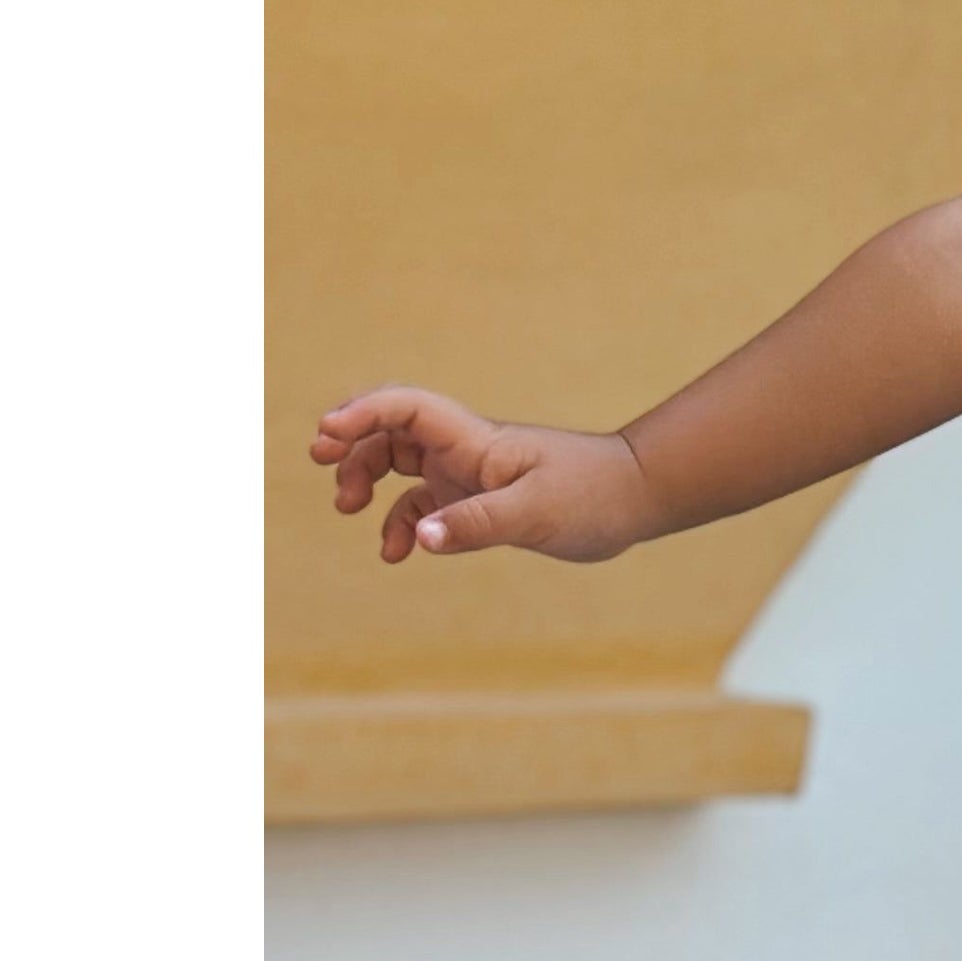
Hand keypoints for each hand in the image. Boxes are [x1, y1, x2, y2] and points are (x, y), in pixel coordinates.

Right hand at [310, 389, 661, 564]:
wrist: (635, 499)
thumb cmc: (594, 495)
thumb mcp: (536, 513)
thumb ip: (477, 524)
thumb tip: (421, 538)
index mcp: (475, 439)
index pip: (406, 408)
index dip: (361, 412)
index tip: (327, 432)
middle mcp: (465, 450)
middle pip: (390, 433)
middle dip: (352, 446)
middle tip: (326, 467)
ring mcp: (469, 475)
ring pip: (399, 467)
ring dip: (367, 481)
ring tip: (349, 510)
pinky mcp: (478, 503)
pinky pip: (426, 506)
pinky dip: (406, 525)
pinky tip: (398, 552)